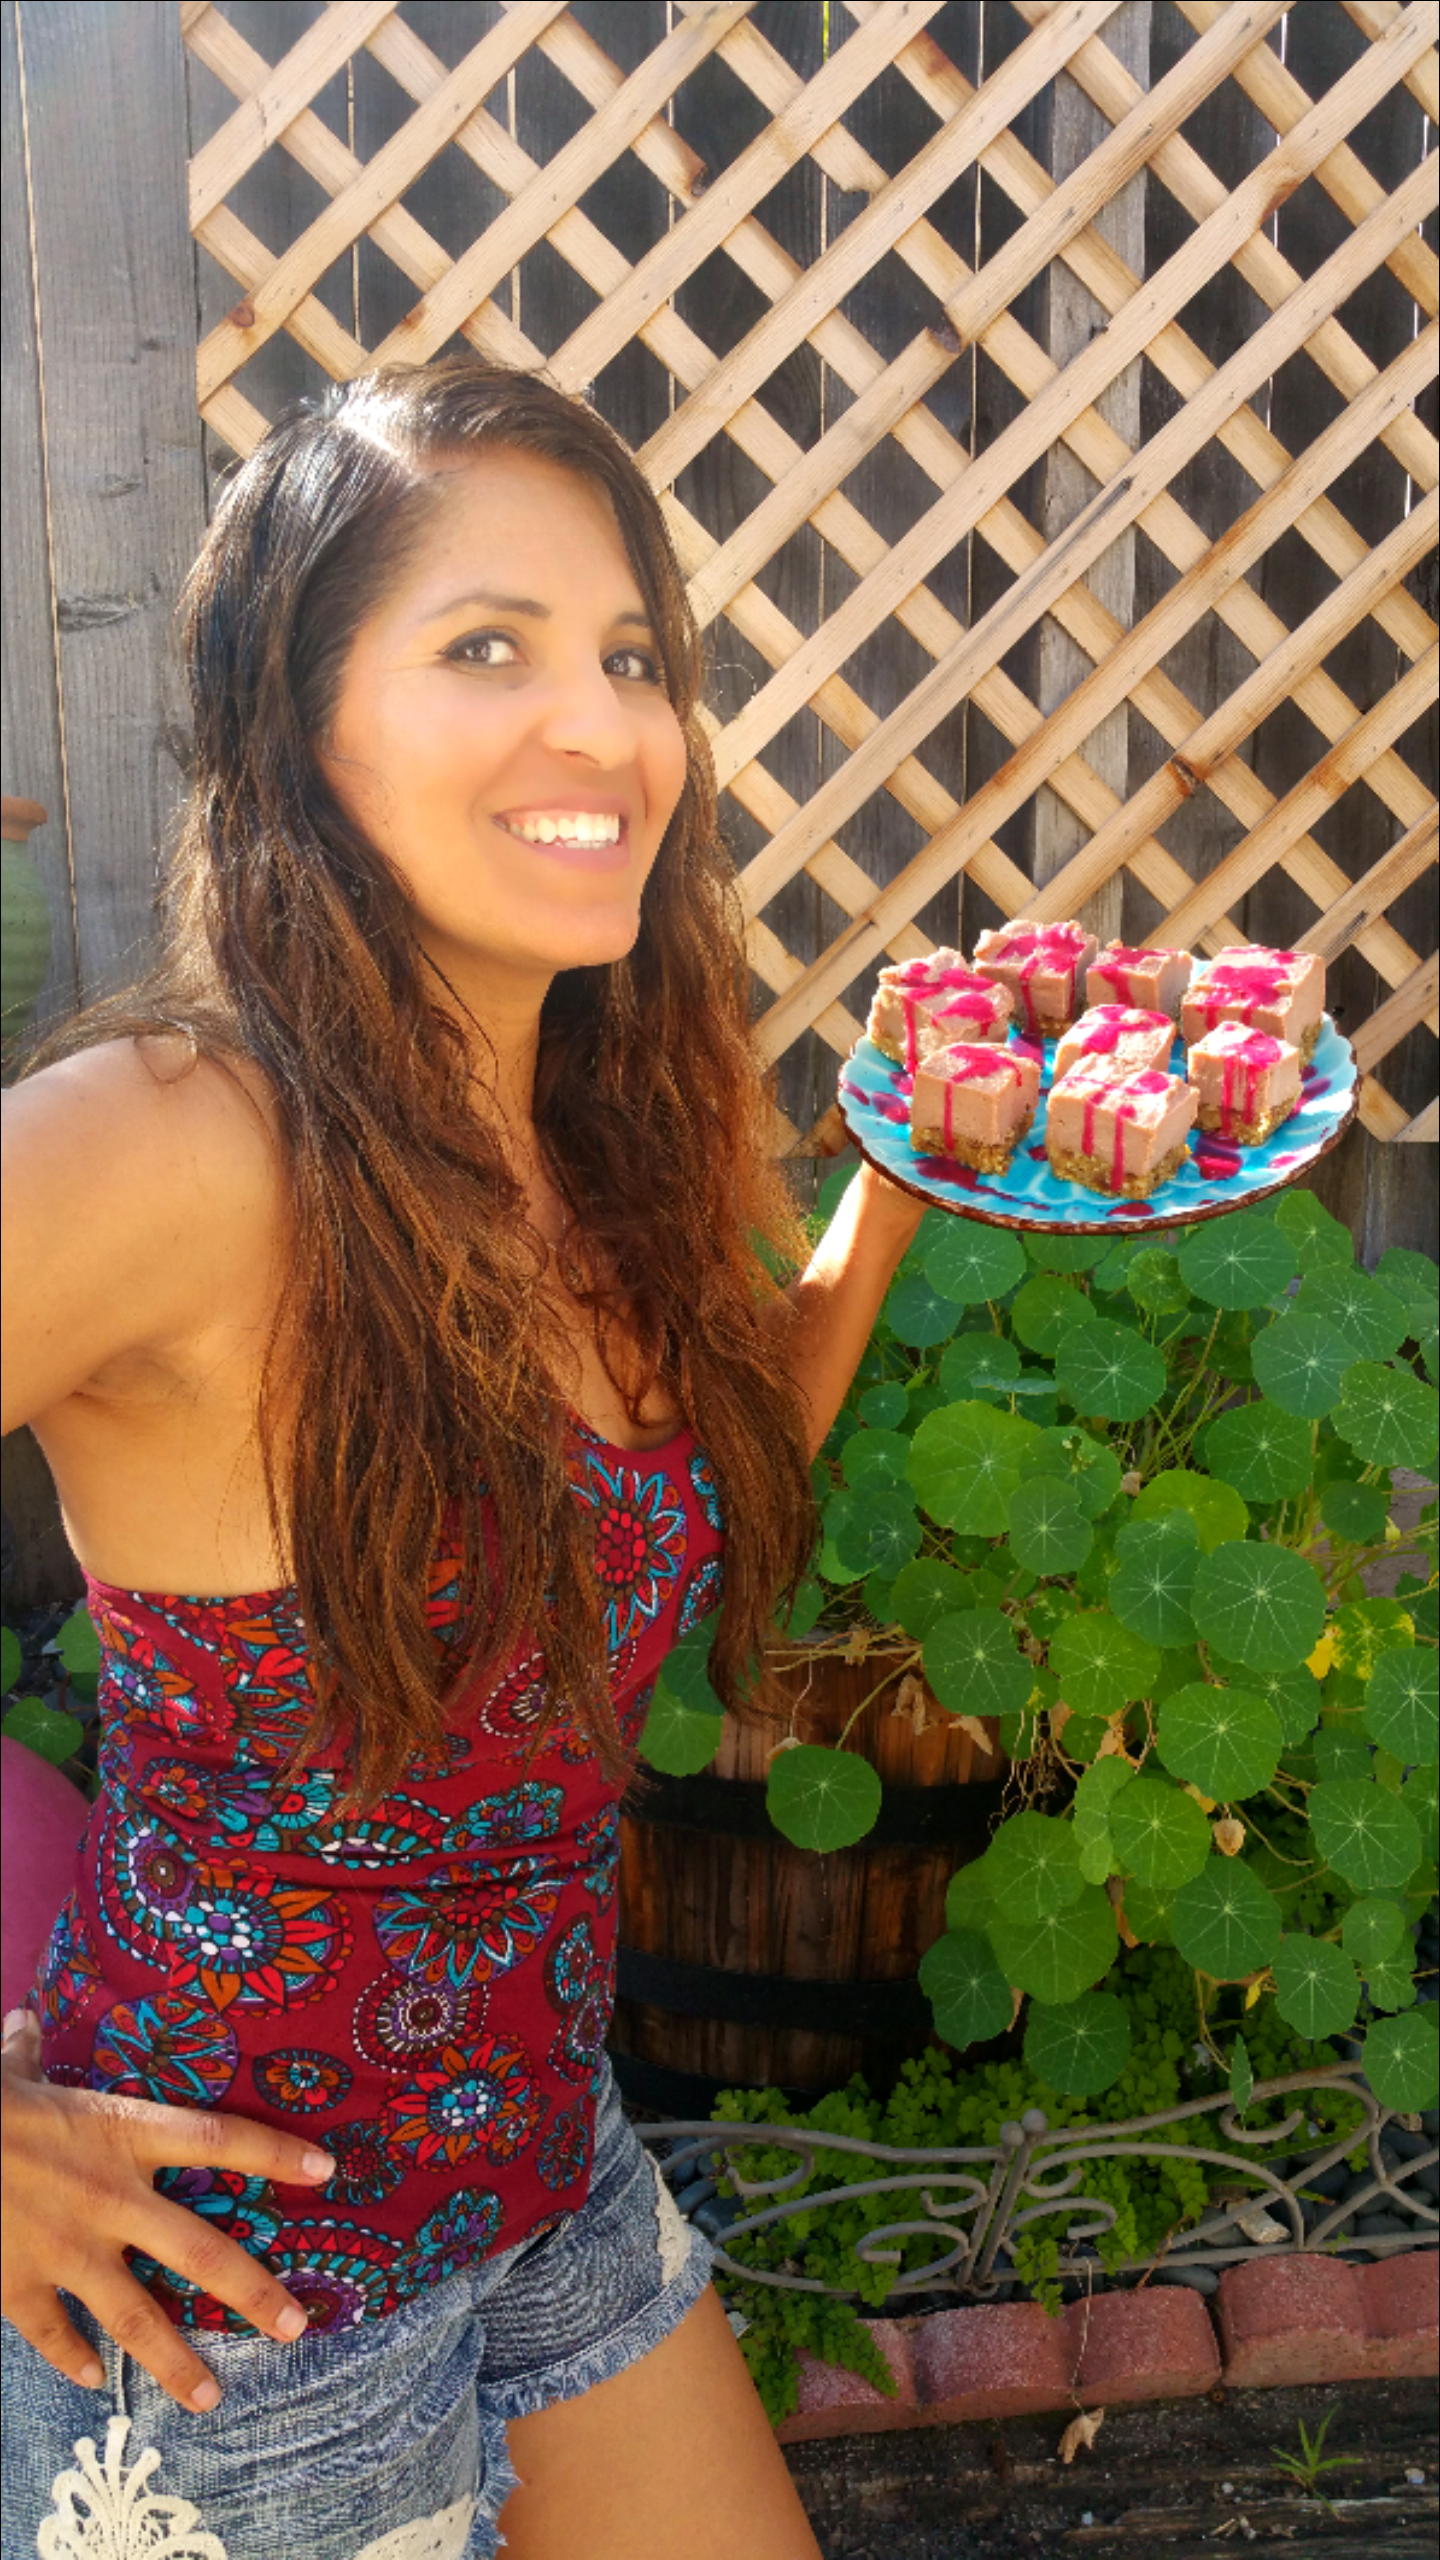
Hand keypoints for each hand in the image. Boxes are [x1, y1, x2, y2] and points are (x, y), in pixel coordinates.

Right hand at [1, 2009, 334, 2410]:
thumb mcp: (13, 2073)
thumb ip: (29, 2052)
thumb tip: (23, 2018)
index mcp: (122, 2134)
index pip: (219, 2139)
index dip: (275, 2152)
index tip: (324, 2168)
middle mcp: (110, 2198)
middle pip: (202, 2253)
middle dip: (254, 2294)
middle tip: (296, 2326)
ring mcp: (68, 2250)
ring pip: (137, 2319)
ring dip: (177, 2362)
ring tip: (211, 2396)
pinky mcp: (19, 2287)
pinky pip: (57, 2334)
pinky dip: (74, 2359)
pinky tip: (92, 2378)